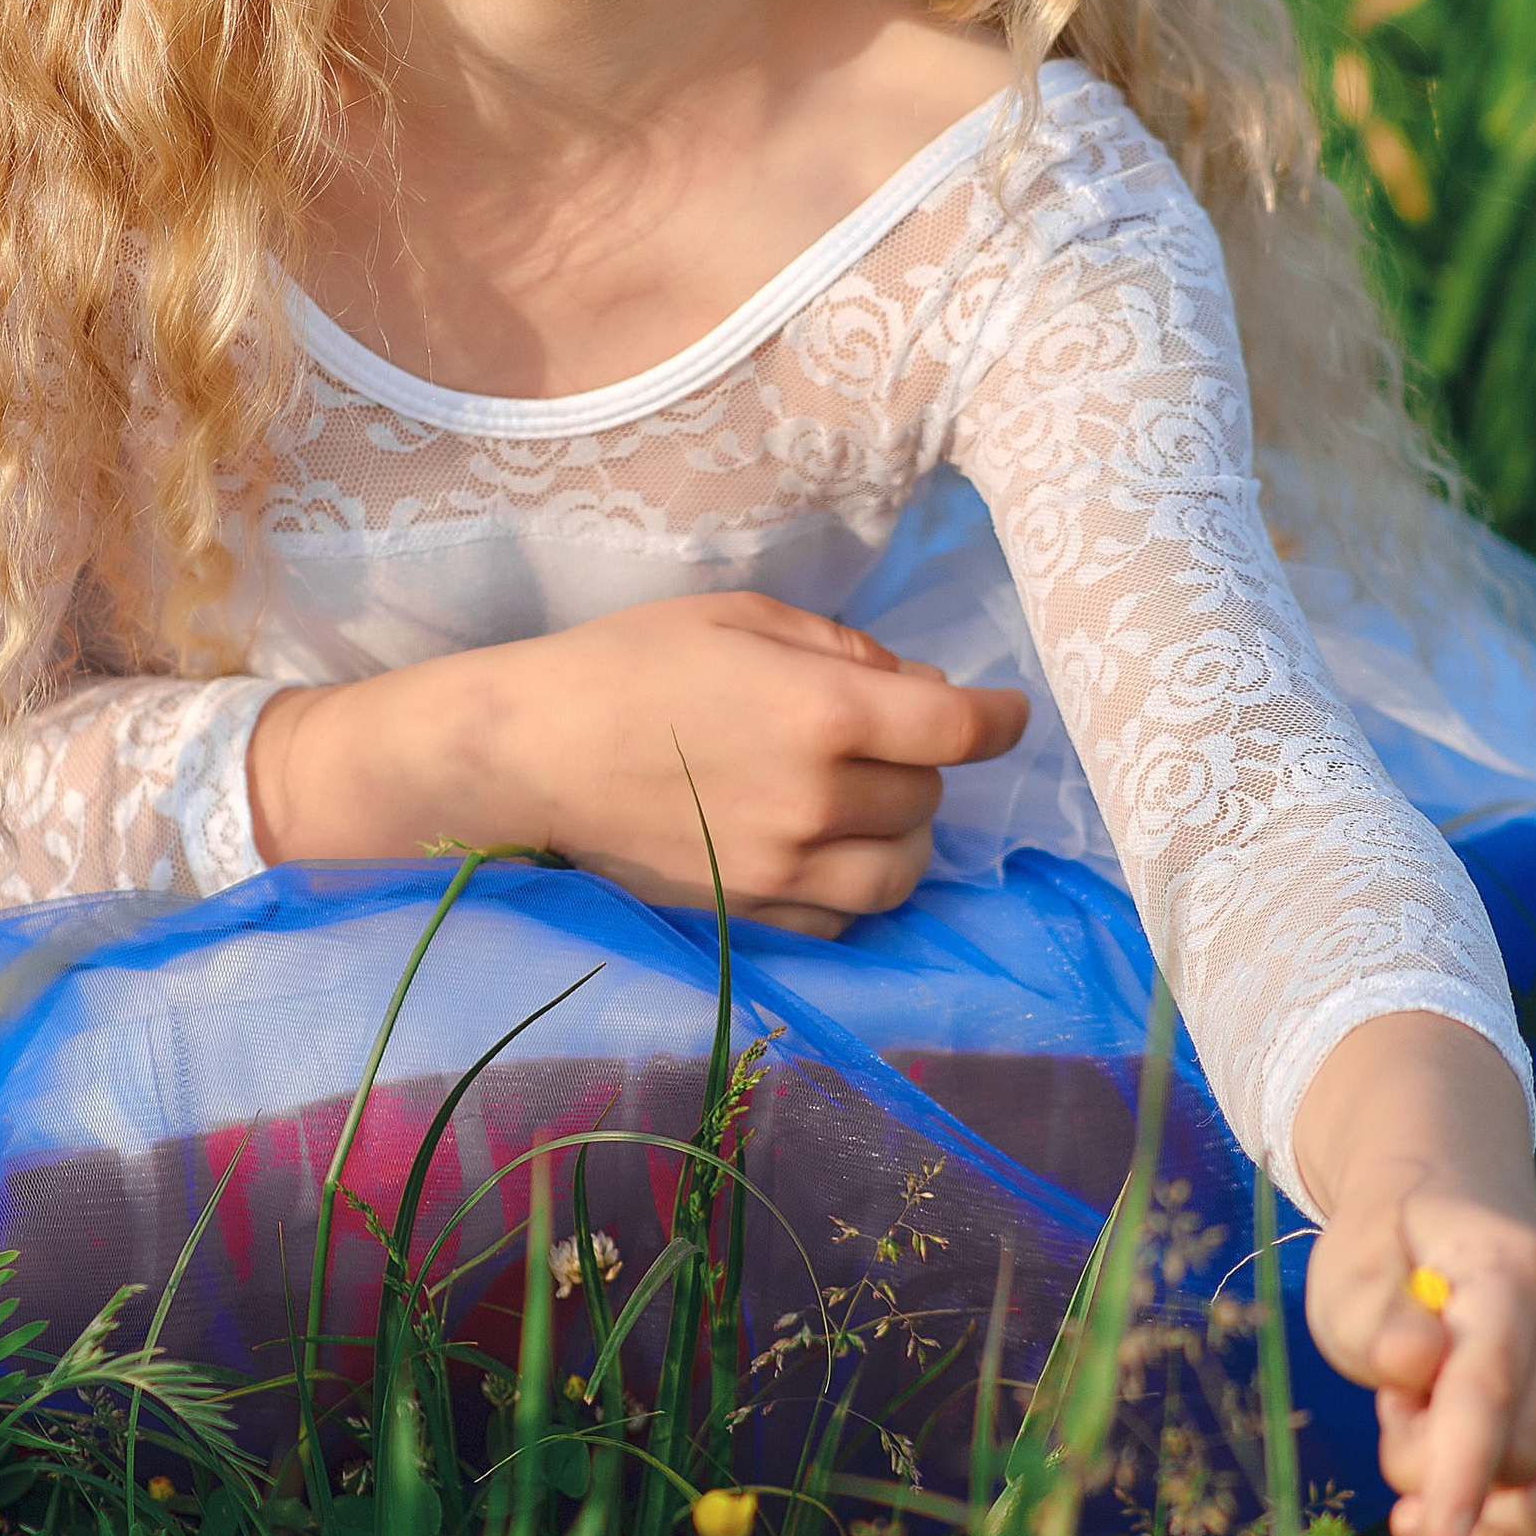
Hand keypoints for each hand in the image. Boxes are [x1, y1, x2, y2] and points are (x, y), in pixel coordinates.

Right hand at [248, 593, 1027, 930]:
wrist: (529, 754)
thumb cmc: (627, 663)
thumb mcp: (740, 616)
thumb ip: (839, 647)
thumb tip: (912, 682)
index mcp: (823, 711)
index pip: (958, 727)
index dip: (999, 718)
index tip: (1006, 713)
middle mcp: (818, 800)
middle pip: (928, 797)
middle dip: (920, 764)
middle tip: (879, 740)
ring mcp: (784, 869)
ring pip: (901, 872)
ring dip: (903, 836)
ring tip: (867, 807)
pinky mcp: (750, 914)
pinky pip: (843, 918)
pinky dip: (854, 888)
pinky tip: (823, 854)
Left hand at [1293, 1013, 1535, 1535]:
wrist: (1457, 1218)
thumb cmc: (1390, 1255)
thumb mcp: (1348, 1272)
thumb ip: (1372, 1319)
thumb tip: (1415, 1357)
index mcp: (1511, 1267)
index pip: (1492, 1383)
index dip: (1464, 1468)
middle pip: (1526, 1454)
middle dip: (1442, 1473)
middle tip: (1397, 1415)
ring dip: (1492, 1523)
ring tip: (1424, 1482)